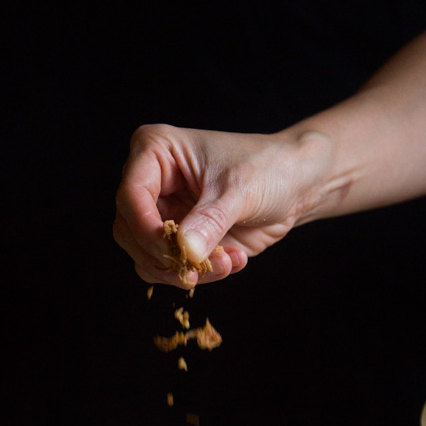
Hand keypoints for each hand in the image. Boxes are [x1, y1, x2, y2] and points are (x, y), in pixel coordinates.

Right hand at [114, 124, 328, 286]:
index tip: (175, 250)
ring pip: (147, 257)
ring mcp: (162, 214)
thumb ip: (209, 221)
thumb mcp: (239, 190)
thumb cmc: (268, 167)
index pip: (130, 196)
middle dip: (165, 256)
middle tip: (200, 266)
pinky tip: (232, 260)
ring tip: (227, 263)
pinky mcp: (179, 240)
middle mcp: (151, 183)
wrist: (295, 184)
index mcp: (155, 152)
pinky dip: (199, 273)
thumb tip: (185, 251)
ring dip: (185, 270)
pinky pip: (172, 268)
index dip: (146, 228)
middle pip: (130, 232)